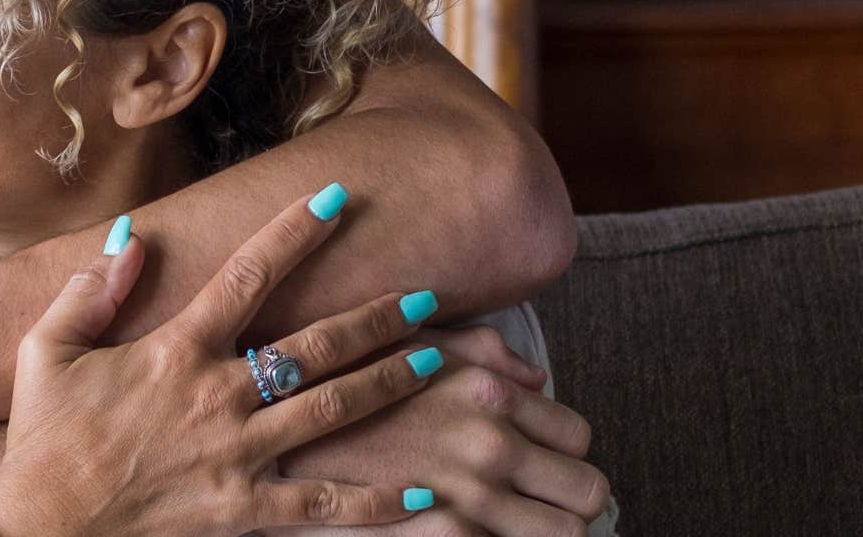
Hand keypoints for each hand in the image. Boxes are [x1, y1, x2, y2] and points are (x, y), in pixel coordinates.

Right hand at [0, 190, 442, 536]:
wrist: (42, 528)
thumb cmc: (45, 437)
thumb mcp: (47, 350)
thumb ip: (90, 290)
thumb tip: (128, 236)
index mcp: (176, 350)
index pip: (247, 275)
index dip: (293, 233)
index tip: (334, 199)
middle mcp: (217, 396)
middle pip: (315, 345)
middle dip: (376, 316)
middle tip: (425, 295)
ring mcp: (236, 455)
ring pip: (332, 411)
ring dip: (389, 383)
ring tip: (436, 360)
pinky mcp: (242, 511)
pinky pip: (322, 504)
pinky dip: (376, 503)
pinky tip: (423, 495)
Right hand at [275, 326, 611, 536]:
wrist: (273, 445)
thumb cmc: (337, 388)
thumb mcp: (407, 345)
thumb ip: (480, 353)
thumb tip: (535, 377)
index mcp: (484, 393)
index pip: (578, 436)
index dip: (563, 452)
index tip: (542, 460)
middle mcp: (487, 446)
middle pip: (588, 492)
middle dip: (570, 499)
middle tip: (542, 500)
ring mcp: (468, 501)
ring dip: (545, 532)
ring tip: (516, 525)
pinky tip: (477, 532)